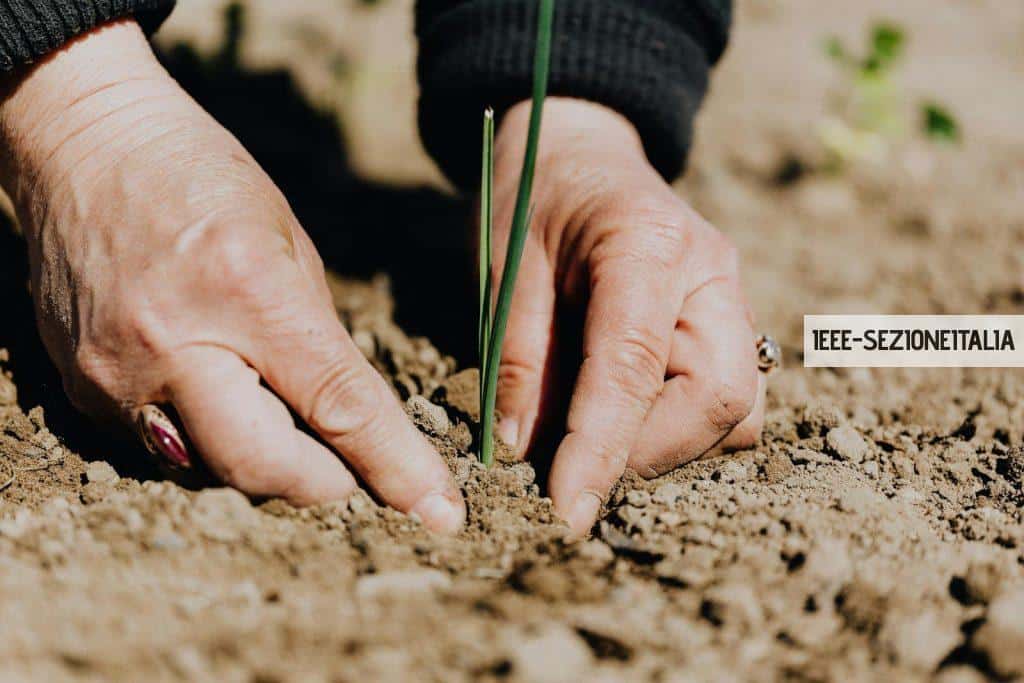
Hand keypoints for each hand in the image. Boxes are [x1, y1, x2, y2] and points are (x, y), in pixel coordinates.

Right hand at [0, 20, 463, 532]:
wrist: (85, 146)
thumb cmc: (202, 178)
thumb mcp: (289, 242)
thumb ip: (319, 339)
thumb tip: (349, 419)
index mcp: (248, 291)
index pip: (338, 406)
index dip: (396, 467)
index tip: (438, 513)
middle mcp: (175, 344)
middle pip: (265, 468)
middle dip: (324, 484)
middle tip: (351, 469)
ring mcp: (117, 374)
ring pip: (212, 471)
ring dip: (264, 462)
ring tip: (276, 411)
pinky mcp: (83, 390)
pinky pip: (163, 448)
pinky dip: (206, 438)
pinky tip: (214, 390)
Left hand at [492, 98, 764, 536]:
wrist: (580, 151)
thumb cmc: (534, 197)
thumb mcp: (506, 265)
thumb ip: (517, 355)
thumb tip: (522, 449)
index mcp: (648, 244)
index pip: (635, 367)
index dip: (602, 448)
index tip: (567, 510)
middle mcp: (711, 273)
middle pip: (721, 399)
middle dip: (649, 453)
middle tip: (577, 465)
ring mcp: (730, 297)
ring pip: (737, 410)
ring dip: (669, 445)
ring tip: (596, 435)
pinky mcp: (729, 322)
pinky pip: (729, 400)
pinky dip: (681, 427)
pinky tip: (626, 413)